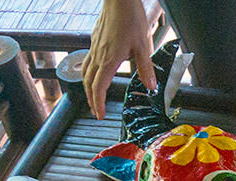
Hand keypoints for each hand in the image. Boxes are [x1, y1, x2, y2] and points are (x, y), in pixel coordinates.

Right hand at [83, 0, 156, 119]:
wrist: (118, 0)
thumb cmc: (130, 19)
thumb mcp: (143, 45)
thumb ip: (145, 68)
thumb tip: (150, 86)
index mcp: (109, 59)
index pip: (99, 87)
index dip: (98, 103)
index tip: (99, 115)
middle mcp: (98, 55)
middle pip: (88, 82)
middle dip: (91, 99)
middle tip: (96, 111)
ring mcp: (94, 47)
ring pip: (85, 72)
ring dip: (88, 88)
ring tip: (93, 97)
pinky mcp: (95, 40)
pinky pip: (87, 61)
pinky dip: (88, 74)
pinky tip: (94, 75)